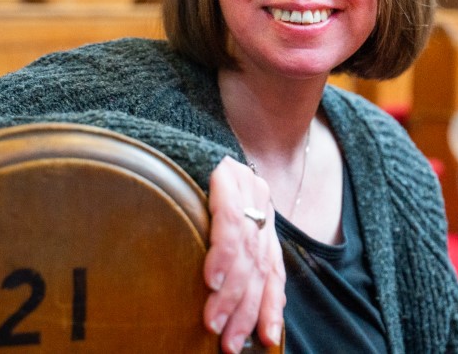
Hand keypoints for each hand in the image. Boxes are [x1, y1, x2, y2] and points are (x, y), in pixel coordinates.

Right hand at [204, 156, 285, 352]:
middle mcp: (260, 200)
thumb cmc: (191, 175)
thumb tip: (223, 298)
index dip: (271, 303)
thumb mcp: (219, 216)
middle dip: (248, 309)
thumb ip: (231, 250)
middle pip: (261, 265)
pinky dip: (224, 256)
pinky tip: (214, 282)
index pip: (272, 266)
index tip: (267, 337)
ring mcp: (245, 186)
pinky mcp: (225, 175)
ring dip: (232, 294)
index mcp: (261, 213)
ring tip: (217, 325)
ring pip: (247, 251)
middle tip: (233, 344)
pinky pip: (230, 222)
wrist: (185, 124)